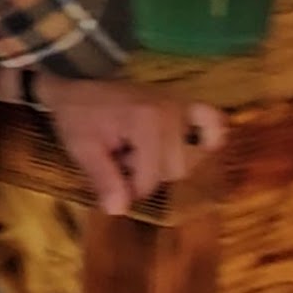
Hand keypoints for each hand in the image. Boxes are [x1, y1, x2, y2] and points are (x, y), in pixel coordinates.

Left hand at [35, 77, 226, 216]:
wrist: (80, 82)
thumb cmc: (78, 115)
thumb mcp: (82, 148)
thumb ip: (102, 179)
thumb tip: (119, 211)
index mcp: (146, 123)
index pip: (151, 180)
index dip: (128, 188)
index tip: (110, 176)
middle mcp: (173, 113)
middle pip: (173, 171)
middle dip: (145, 173)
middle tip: (122, 156)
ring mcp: (184, 105)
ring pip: (188, 159)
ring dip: (164, 162)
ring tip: (137, 147)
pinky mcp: (188, 103)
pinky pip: (214, 124)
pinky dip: (209, 138)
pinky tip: (194, 146)